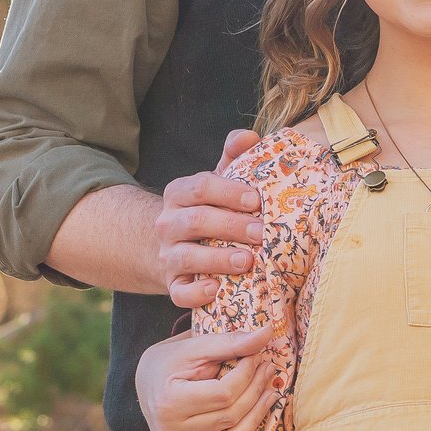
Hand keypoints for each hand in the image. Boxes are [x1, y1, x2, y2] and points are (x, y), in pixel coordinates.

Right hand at [134, 325, 281, 430]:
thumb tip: (265, 333)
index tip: (258, 355)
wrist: (143, 385)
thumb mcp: (192, 348)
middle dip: (256, 391)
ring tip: (271, 394)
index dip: (248, 374)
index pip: (225, 393)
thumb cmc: (168, 363)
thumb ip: (228, 342)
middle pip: (230, 416)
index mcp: (170, 401)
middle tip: (269, 369)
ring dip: (257, 419)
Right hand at [160, 130, 264, 311]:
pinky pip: (179, 292)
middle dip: (231, 226)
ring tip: (248, 261)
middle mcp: (168, 223)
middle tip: (262, 231)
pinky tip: (215, 289)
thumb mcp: (217, 182)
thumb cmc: (209, 211)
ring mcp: (168, 255)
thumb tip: (250, 137)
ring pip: (187, 257)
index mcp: (179, 193)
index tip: (255, 199)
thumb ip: (232, 157)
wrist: (174, 248)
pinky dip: (196, 293)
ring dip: (218, 259)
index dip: (228, 192)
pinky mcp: (172, 285)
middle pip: (197, 221)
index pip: (201, 187)